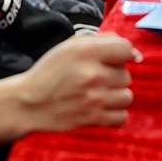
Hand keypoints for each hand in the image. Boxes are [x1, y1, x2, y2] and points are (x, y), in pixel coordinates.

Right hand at [10, 33, 138, 133]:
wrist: (29, 103)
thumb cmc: (50, 72)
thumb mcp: (70, 46)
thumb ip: (102, 41)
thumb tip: (132, 51)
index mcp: (85, 52)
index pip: (126, 50)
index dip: (124, 54)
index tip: (117, 59)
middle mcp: (92, 74)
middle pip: (126, 75)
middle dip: (115, 76)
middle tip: (98, 79)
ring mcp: (94, 98)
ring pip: (126, 97)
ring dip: (116, 96)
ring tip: (101, 94)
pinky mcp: (92, 119)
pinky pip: (121, 117)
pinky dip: (114, 114)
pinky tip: (103, 108)